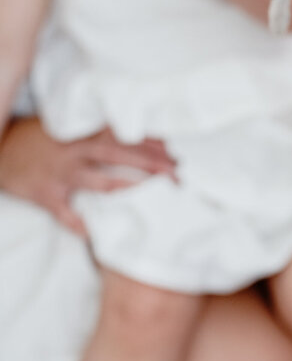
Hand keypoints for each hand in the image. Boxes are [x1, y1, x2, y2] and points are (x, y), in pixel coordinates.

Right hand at [0, 118, 175, 233]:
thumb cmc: (43, 139)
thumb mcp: (70, 126)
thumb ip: (101, 129)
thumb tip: (146, 134)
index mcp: (83, 132)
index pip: (124, 134)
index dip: (152, 142)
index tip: (179, 150)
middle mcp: (75, 150)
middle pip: (119, 154)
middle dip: (150, 163)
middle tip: (178, 173)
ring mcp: (60, 173)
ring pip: (98, 182)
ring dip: (126, 189)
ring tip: (152, 197)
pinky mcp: (44, 194)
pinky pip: (64, 213)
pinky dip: (80, 225)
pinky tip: (96, 234)